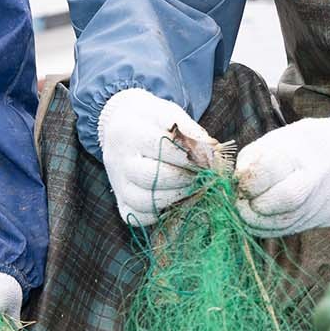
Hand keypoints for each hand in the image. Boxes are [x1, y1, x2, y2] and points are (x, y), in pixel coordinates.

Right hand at [96, 88, 216, 226]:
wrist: (120, 126)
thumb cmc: (151, 121)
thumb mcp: (168, 113)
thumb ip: (189, 129)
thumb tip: (212, 150)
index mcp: (128, 131)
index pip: (159, 146)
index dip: (186, 156)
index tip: (206, 160)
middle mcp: (118, 159)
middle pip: (149, 176)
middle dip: (182, 178)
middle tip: (201, 176)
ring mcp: (118, 182)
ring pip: (142, 200)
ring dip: (173, 198)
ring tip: (191, 189)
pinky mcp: (120, 199)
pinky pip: (136, 216)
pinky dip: (156, 215)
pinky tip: (172, 203)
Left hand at [233, 116, 329, 236]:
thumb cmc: (301, 146)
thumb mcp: (276, 140)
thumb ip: (253, 160)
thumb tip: (236, 186)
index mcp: (302, 148)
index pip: (271, 171)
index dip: (249, 183)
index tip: (239, 186)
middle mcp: (321, 174)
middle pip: (285, 200)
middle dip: (255, 208)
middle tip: (240, 205)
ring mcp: (328, 198)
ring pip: (288, 222)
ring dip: (260, 222)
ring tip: (247, 213)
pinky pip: (297, 229)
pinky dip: (275, 227)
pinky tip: (265, 219)